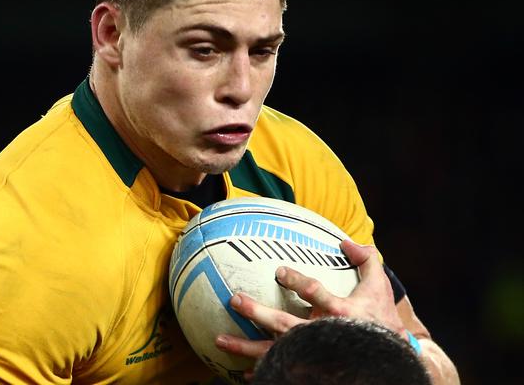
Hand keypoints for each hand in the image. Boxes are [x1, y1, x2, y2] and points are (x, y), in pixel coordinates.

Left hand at [215, 240, 406, 362]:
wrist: (393, 360)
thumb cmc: (381, 320)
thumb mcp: (379, 286)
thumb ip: (365, 260)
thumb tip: (345, 241)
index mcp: (340, 311)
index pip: (313, 292)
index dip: (295, 281)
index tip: (278, 271)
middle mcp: (322, 334)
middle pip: (284, 324)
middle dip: (257, 312)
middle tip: (234, 300)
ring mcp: (314, 353)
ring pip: (275, 350)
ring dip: (246, 346)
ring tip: (220, 339)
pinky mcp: (311, 367)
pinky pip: (282, 369)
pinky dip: (263, 370)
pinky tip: (245, 371)